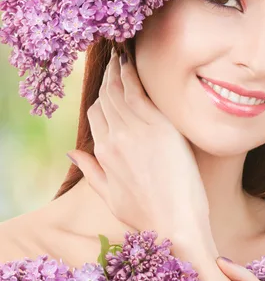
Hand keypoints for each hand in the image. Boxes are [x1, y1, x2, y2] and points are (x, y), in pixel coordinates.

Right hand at [67, 47, 210, 243]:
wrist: (176, 224)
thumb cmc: (148, 215)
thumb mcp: (110, 196)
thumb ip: (91, 171)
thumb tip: (72, 151)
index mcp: (102, 154)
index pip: (96, 115)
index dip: (102, 98)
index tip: (108, 85)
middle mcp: (114, 138)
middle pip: (106, 99)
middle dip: (108, 78)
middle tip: (113, 60)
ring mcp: (135, 130)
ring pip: (120, 92)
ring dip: (119, 71)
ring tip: (121, 56)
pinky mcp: (159, 126)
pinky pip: (139, 92)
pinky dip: (133, 75)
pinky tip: (132, 62)